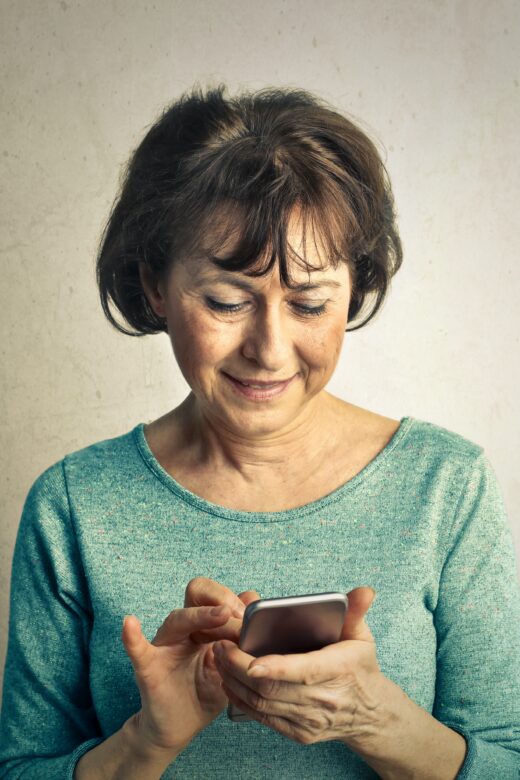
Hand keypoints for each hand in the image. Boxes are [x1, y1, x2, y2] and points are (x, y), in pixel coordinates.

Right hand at [121, 576, 259, 756]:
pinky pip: (137, 649)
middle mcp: (183, 629)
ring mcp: (165, 646)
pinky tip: (130, 624)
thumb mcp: (230, 665)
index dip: (234, 600)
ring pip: (178, 619)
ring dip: (201, 615)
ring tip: (221, 615)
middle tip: (238, 617)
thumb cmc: (205, 693)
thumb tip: (254, 603)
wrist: (179, 727)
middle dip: (220, 599)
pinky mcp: (148, 668)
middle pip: (196, 593)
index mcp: (204, 626)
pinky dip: (133, 637)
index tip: (250, 616)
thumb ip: (240, 639)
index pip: (216, 596)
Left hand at [213, 587, 385, 748]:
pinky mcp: (298, 733)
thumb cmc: (360, 667)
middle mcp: (323, 700)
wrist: (369, 713)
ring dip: (234, 682)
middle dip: (239, 668)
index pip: (302, 671)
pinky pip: (263, 718)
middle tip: (220, 645)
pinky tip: (228, 681)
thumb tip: (365, 591)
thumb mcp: (362, 636)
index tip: (249, 659)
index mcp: (338, 671)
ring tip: (218, 658)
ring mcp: (309, 721)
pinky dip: (241, 700)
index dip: (274, 668)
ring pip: (262, 704)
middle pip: (272, 689)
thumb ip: (356, 612)